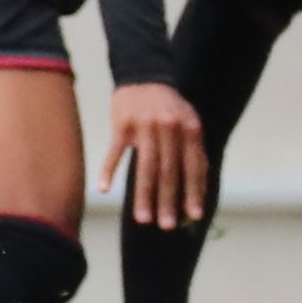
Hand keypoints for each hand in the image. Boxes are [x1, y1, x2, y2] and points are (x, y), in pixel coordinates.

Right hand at [102, 82, 207, 230]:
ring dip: (144, 196)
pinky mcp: (122, 125)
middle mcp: (169, 128)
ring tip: (143, 219)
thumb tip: (197, 187)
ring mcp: (144, 126)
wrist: (144, 76)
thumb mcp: (189, 123)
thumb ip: (193, 150)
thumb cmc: (169, 107)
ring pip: (145, 167)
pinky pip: (115, 152)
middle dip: (168, 201)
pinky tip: (104, 189)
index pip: (193, 167)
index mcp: (190, 129)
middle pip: (169, 171)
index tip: (193, 216)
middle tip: (167, 226)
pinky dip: (109, 170)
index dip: (194, 192)